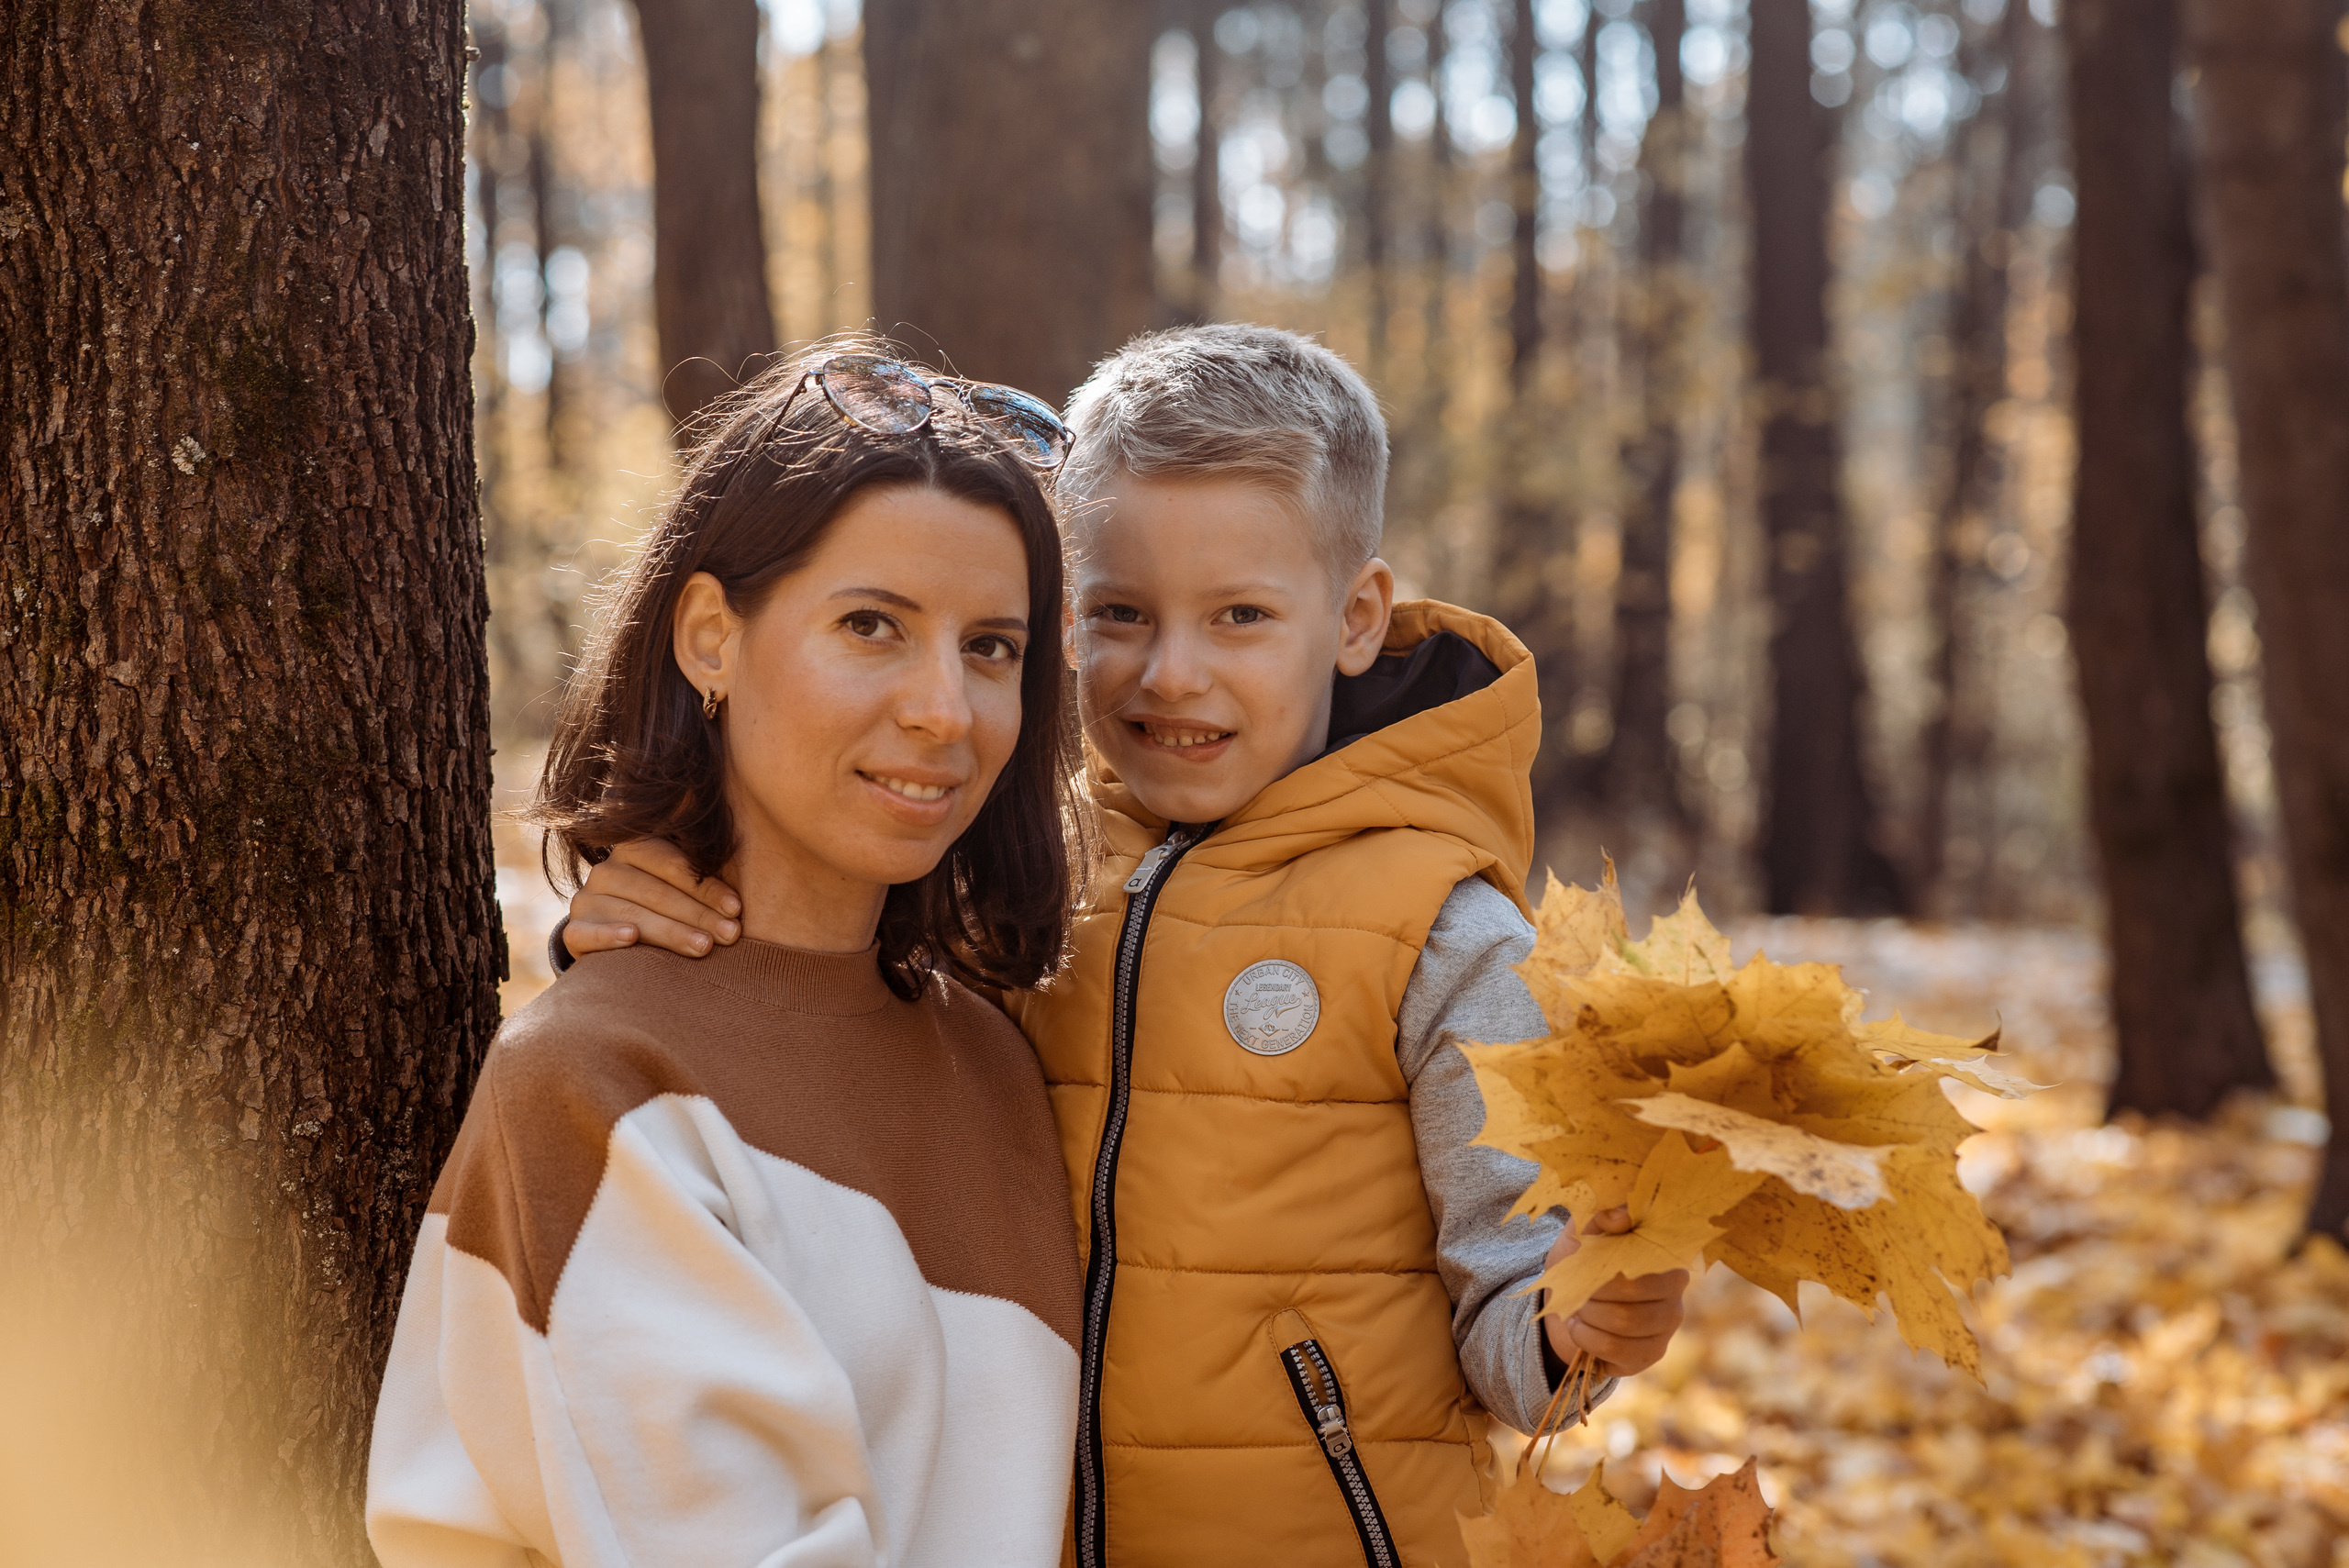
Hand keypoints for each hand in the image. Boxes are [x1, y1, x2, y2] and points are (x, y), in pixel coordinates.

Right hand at [563, 839, 743, 960]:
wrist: (620, 943)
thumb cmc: (671, 911)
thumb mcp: (686, 888)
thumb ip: (707, 873)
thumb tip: (761, 862)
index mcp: (635, 849)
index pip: (671, 863)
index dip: (705, 886)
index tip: (737, 909)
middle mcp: (607, 871)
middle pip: (655, 891)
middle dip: (698, 914)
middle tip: (731, 935)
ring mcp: (586, 900)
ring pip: (630, 913)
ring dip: (670, 930)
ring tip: (703, 947)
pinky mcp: (573, 931)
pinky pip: (586, 932)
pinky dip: (608, 934)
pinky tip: (631, 938)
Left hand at [1540, 1206, 1689, 1378]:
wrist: (1568, 1304)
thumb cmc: (1581, 1260)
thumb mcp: (1582, 1232)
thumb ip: (1599, 1217)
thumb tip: (1619, 1217)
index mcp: (1663, 1256)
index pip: (1646, 1257)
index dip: (1609, 1261)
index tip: (1586, 1259)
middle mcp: (1675, 1291)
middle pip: (1634, 1291)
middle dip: (1593, 1290)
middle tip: (1577, 1289)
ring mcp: (1667, 1326)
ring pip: (1626, 1321)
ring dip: (1588, 1314)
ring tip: (1577, 1309)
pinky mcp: (1652, 1353)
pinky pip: (1619, 1350)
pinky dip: (1587, 1338)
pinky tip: (1580, 1329)